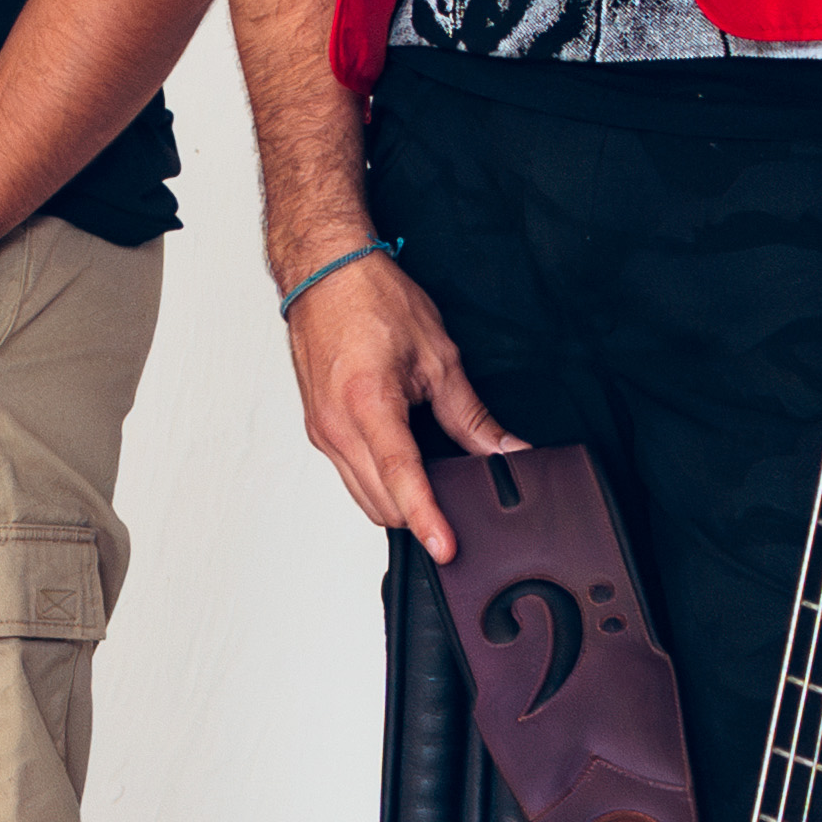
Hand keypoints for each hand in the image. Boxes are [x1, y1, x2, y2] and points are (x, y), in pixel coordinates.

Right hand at [278, 236, 519, 552]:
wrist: (324, 274)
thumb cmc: (372, 300)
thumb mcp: (438, 356)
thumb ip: (470, 416)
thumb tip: (504, 452)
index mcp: (368, 402)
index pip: (401, 477)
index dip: (426, 518)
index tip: (446, 548)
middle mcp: (336, 424)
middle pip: (381, 502)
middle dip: (419, 516)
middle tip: (461, 517)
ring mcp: (321, 431)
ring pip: (363, 497)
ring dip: (398, 505)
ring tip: (435, 494)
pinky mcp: (317, 431)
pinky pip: (350, 477)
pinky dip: (380, 485)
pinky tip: (405, 469)